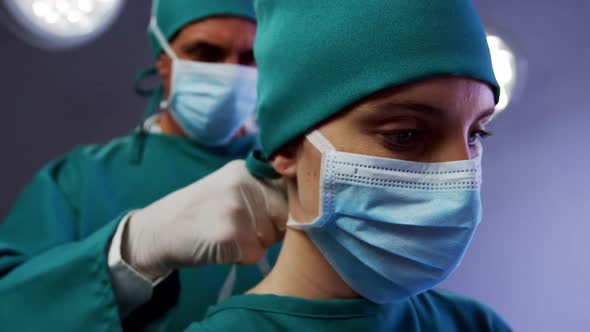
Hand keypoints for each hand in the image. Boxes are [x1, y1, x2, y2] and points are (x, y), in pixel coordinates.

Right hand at [122, 160, 287, 279]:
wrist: (156, 231)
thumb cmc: (197, 213)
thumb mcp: (228, 189)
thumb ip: (261, 192)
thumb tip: (302, 210)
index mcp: (246, 169)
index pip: (289, 189)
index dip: (287, 208)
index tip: (273, 217)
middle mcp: (243, 183)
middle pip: (285, 215)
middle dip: (271, 229)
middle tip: (240, 229)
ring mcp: (236, 208)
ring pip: (271, 238)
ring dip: (254, 245)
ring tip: (225, 236)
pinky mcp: (230, 234)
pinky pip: (255, 255)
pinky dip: (241, 258)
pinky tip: (219, 247)